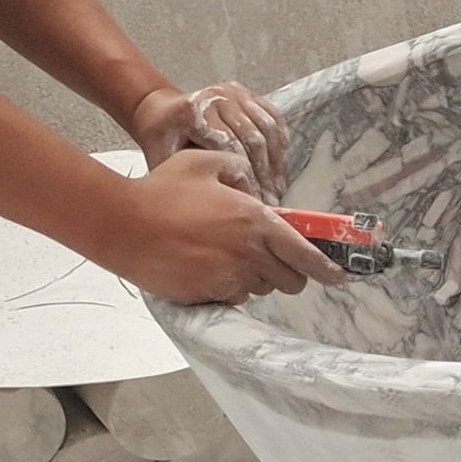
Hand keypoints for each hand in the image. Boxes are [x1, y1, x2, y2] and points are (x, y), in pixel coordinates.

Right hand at [92, 148, 343, 304]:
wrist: (121, 224)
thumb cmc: (160, 191)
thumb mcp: (203, 164)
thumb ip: (237, 170)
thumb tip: (253, 185)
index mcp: (256, 221)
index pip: (307, 254)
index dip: (327, 269)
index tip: (339, 276)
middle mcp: (250, 253)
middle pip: (291, 281)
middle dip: (288, 273)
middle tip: (270, 260)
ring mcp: (231, 277)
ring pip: (262, 289)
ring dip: (255, 278)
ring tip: (225, 257)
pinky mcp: (210, 295)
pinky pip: (234, 297)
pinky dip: (229, 288)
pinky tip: (206, 268)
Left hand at [131, 80, 289, 198]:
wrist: (160, 111)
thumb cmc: (163, 139)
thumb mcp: (166, 160)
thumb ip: (190, 178)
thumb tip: (220, 206)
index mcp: (194, 111)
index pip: (231, 147)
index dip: (246, 177)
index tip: (253, 200)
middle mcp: (217, 97)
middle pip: (253, 139)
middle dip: (263, 173)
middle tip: (270, 198)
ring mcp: (234, 93)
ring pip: (267, 129)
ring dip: (275, 161)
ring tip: (277, 186)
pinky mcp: (248, 94)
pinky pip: (273, 118)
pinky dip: (280, 142)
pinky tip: (278, 164)